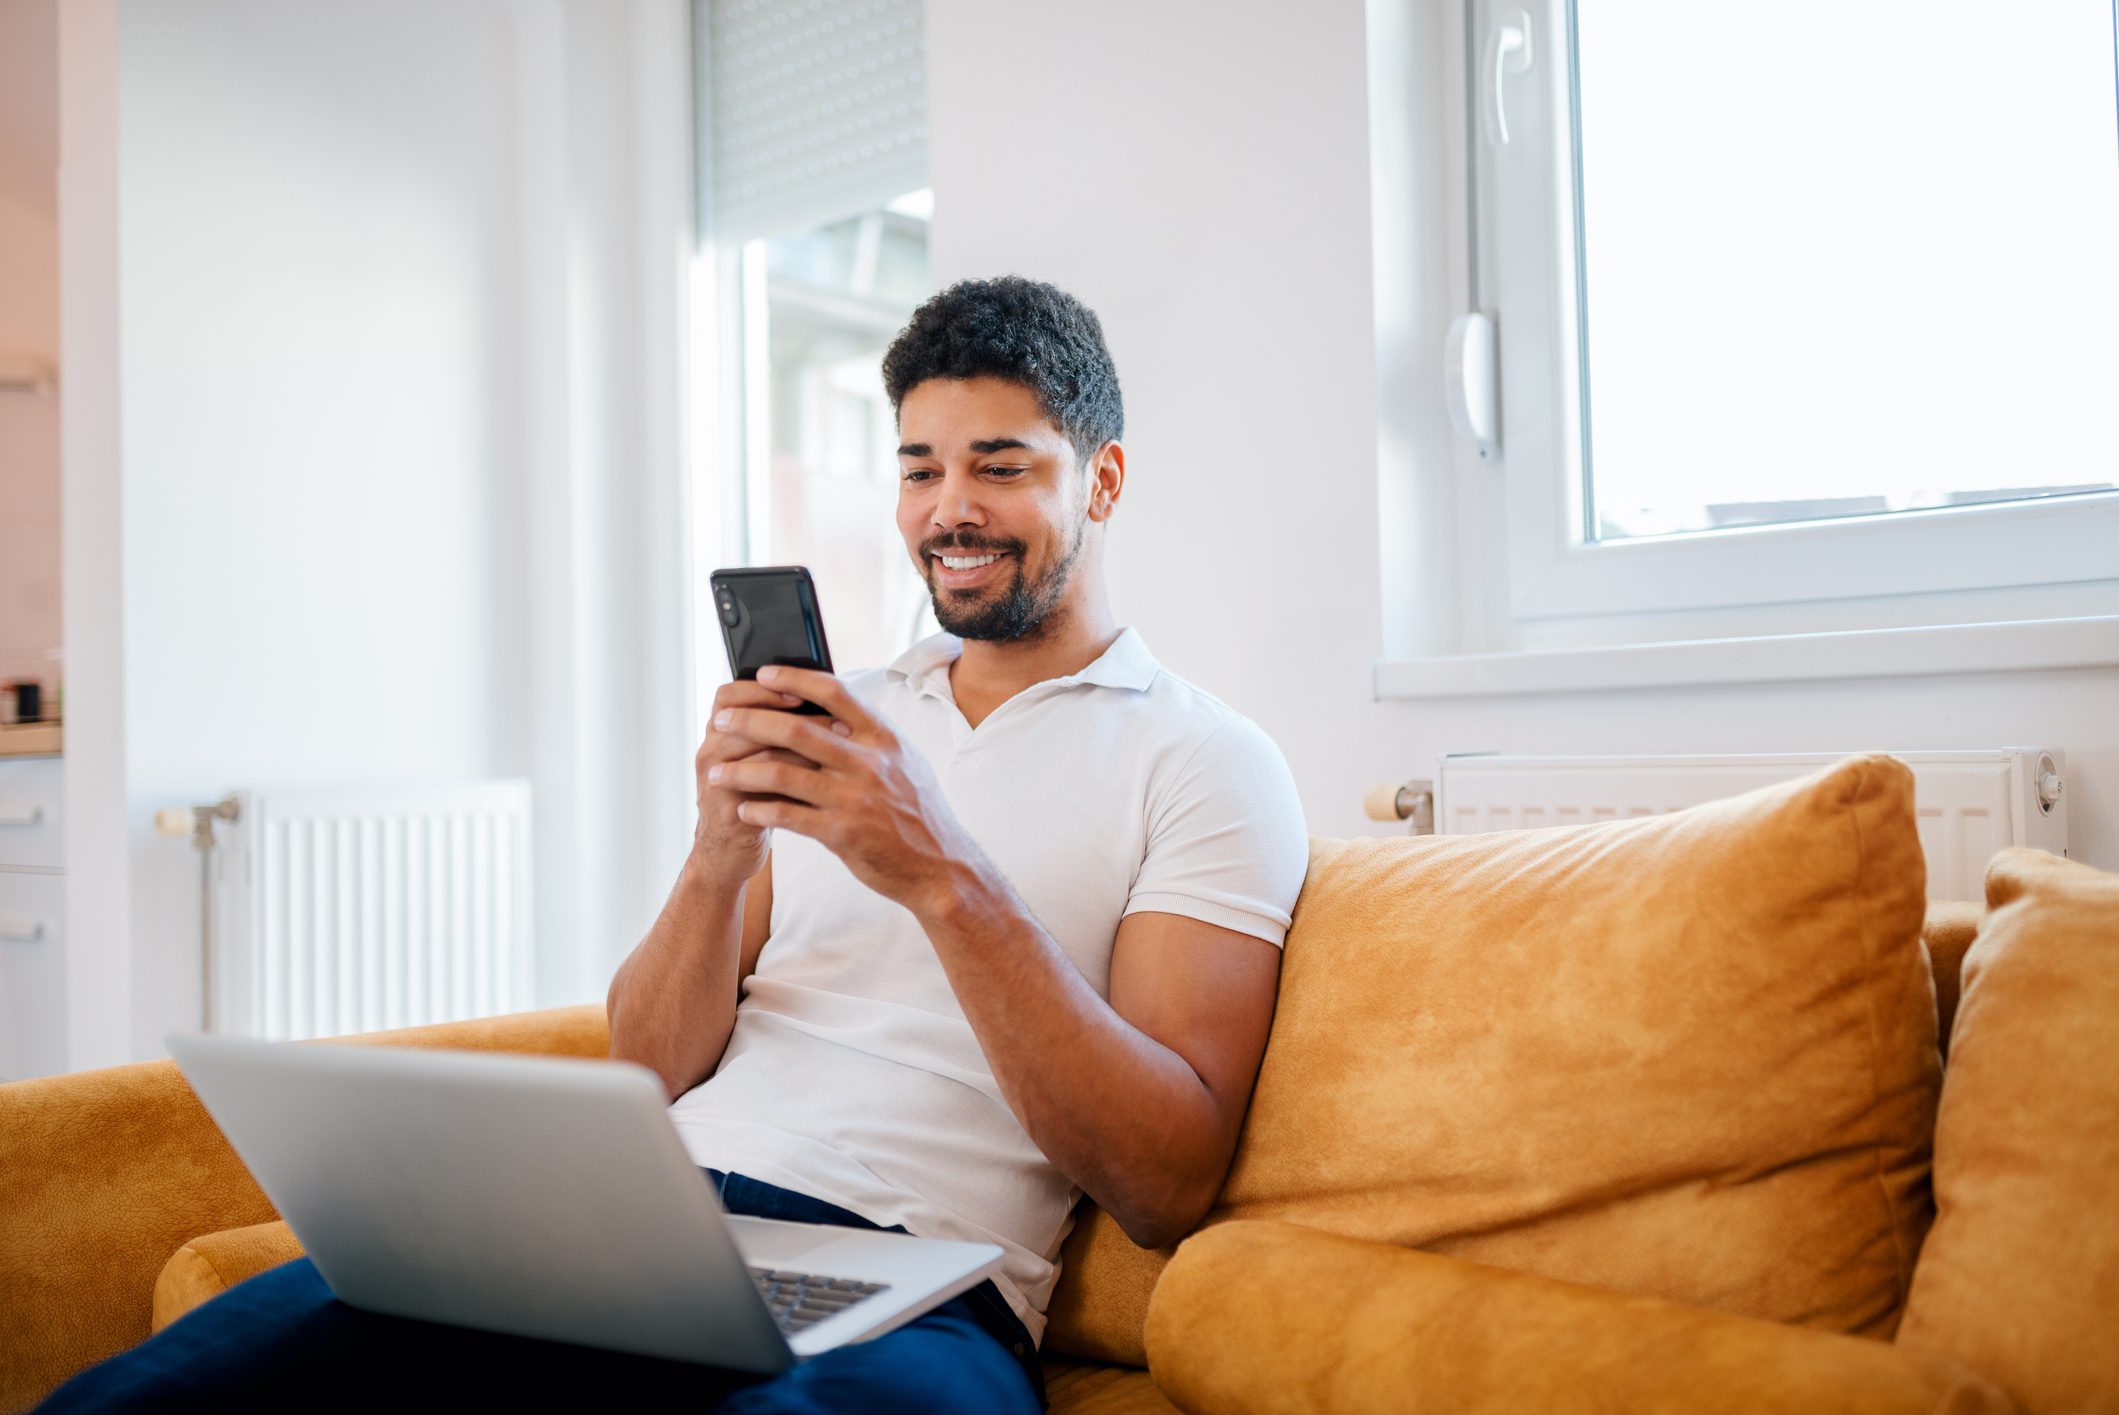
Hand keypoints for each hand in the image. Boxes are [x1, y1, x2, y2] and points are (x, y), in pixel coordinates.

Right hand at [690, 678, 827, 886]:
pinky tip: (823, 779)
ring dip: (802, 747)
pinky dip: (795, 781)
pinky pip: (762, 789)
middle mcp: (712, 750)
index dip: (763, 689)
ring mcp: (715, 779)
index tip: (801, 691)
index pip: (731, 694)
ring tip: (837, 746)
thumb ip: (781, 730)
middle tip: (830, 718)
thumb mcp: (764, 758)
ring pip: (759, 751)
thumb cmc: (756, 797)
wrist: (730, 850)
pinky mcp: (726, 809)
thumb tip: (829, 702)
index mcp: (720, 732)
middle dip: (790, 715)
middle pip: (744, 718)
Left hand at [705, 665, 979, 914]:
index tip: (764, 673)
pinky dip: (760, 810)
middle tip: (720, 722)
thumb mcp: (905, 762)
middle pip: (796, 731)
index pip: (835, 693)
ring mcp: (855, 798)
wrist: (940, 867)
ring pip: (783, 775)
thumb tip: (835, 708)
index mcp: (883, 738)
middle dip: (750, 722)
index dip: (795, 678)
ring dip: (742, 772)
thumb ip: (870, 736)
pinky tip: (742, 809)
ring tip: (715, 773)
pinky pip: (788, 816)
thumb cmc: (917, 812)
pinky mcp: (842, 834)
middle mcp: (869, 763)